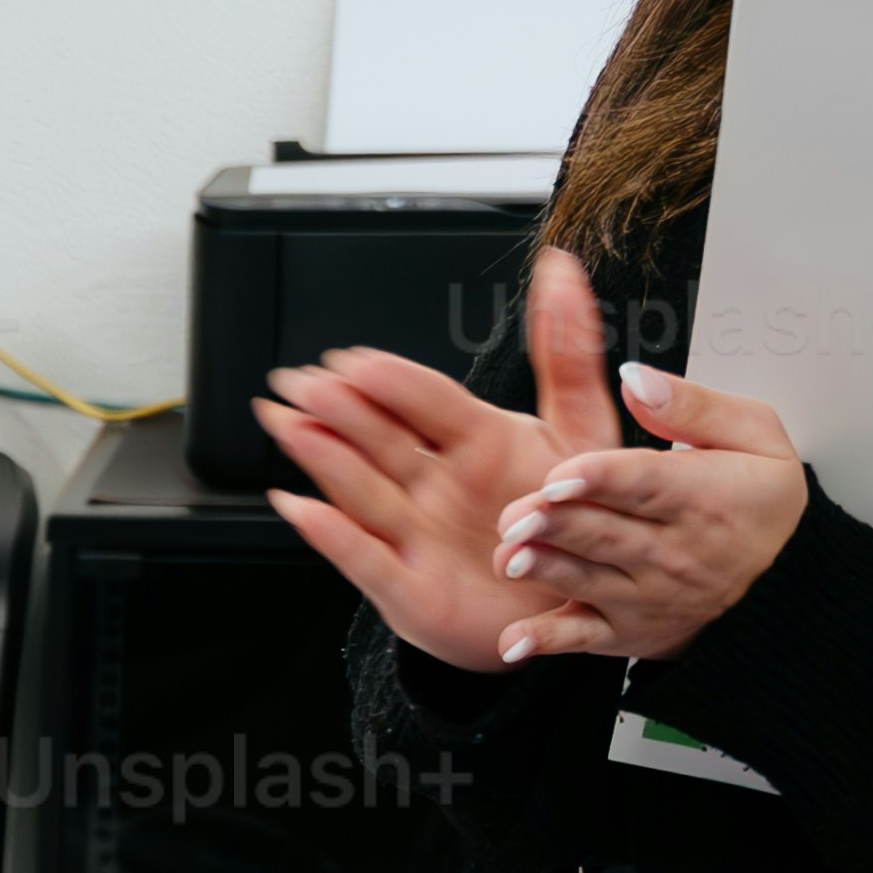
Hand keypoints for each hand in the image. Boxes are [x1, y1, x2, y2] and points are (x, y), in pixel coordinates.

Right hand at [259, 286, 584, 672]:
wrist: (577, 602)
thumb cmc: (579, 518)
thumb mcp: (583, 430)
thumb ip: (567, 352)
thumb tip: (559, 270)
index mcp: (475, 441)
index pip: (425, 400)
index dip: (389, 379)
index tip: (356, 359)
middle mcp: (435, 483)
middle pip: (378, 438)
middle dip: (338, 408)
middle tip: (304, 381)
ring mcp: (417, 533)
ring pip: (360, 487)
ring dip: (320, 454)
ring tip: (289, 423)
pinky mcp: (409, 589)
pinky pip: (364, 558)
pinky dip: (331, 536)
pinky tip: (299, 507)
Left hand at [485, 258, 803, 655]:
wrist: (786, 584)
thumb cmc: (760, 500)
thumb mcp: (755, 435)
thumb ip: (692, 405)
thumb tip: (636, 379)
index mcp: (704, 496)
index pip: (646, 484)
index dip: (602, 479)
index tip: (562, 474)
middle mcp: (675, 551)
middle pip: (608, 533)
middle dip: (559, 523)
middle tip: (516, 512)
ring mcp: (649, 595)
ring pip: (589, 580)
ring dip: (546, 570)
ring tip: (509, 557)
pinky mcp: (629, 630)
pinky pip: (584, 638)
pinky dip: (547, 642)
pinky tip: (512, 642)